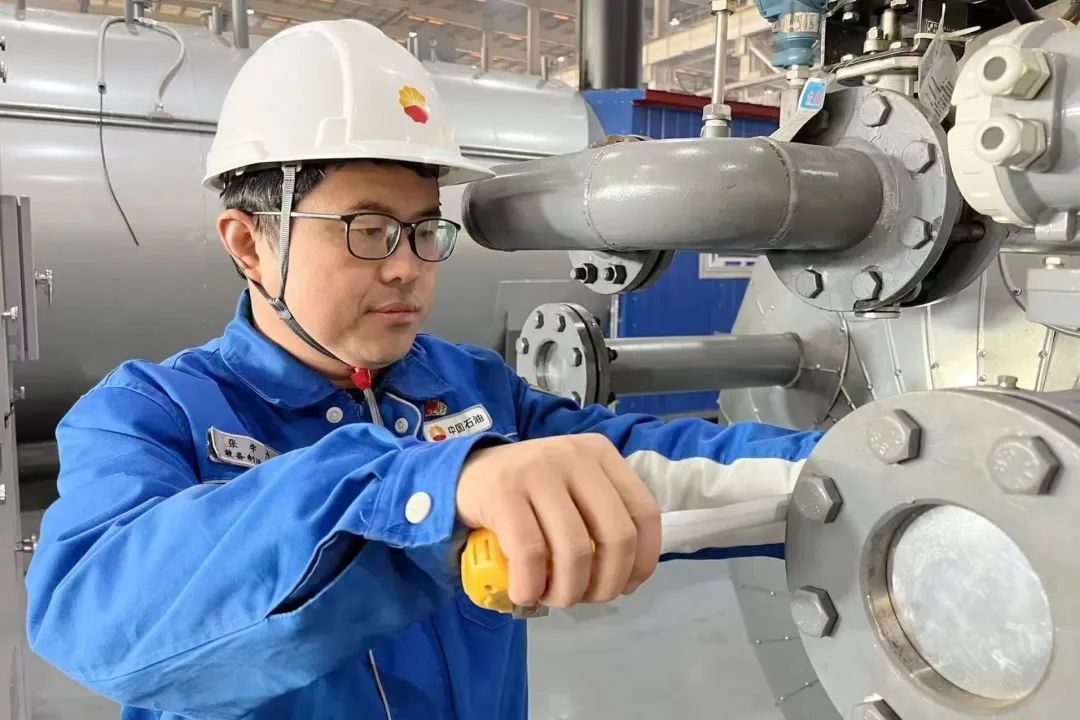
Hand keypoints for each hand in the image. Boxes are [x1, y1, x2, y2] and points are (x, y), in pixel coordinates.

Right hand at [456, 434, 660, 608]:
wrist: (464, 474)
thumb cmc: (528, 491)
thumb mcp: (573, 489)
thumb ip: (602, 517)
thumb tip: (627, 574)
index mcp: (601, 454)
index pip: (644, 514)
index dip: (642, 561)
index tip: (626, 586)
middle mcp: (575, 456)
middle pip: (616, 536)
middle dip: (605, 584)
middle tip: (585, 599)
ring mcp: (539, 470)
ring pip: (575, 551)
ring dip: (567, 591)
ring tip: (553, 598)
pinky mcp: (503, 491)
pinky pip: (530, 554)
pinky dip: (531, 586)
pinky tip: (525, 594)